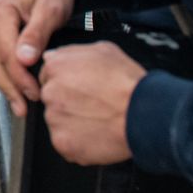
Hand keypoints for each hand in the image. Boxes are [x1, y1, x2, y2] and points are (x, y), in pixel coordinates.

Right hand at [0, 0, 78, 115]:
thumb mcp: (51, 11)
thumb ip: (37, 34)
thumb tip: (24, 60)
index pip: (3, 53)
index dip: (19, 77)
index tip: (37, 94)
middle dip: (6, 86)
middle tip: (26, 106)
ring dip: (0, 84)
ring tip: (21, 102)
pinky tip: (16, 88)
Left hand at [40, 43, 145, 164]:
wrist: (143, 115)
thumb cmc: (128, 84)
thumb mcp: (102, 50)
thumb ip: (73, 52)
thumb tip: (59, 56)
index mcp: (56, 66)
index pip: (49, 75)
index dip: (66, 83)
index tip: (79, 90)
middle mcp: (50, 92)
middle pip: (51, 98)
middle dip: (67, 102)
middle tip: (91, 105)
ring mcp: (55, 119)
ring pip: (58, 121)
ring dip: (72, 122)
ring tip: (97, 120)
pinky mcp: (63, 142)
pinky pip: (65, 142)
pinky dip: (78, 142)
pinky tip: (96, 134)